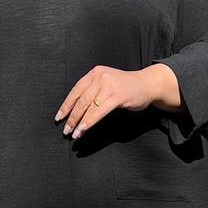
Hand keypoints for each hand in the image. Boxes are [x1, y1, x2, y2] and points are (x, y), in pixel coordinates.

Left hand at [54, 64, 178, 139]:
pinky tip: (83, 130)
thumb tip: (76, 110)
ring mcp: (109, 86)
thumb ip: (93, 91)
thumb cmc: (126, 87)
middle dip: (71, 117)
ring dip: (79, 122)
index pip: (75, 90)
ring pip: (88, 107)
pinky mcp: (117, 96)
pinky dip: (89, 122)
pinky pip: (98, 112)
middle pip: (80, 100)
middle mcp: (100, 77)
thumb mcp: (106, 83)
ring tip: (73, 134)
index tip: (59, 118)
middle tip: (66, 130)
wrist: (148, 84)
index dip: (66, 105)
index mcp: (95, 73)